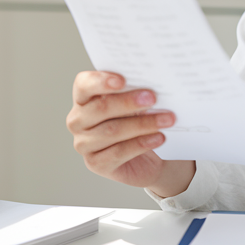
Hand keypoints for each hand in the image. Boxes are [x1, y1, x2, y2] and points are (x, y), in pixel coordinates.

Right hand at [66, 71, 195, 197]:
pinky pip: (118, 152)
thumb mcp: (135, 103)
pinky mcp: (95, 163)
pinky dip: (141, 143)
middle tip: (153, 98)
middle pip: (101, 108)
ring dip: (143, 124)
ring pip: (112, 131)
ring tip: (166, 119)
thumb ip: (136, 91)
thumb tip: (150, 88)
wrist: (145, 157)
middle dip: (128, 102)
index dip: (101, 81)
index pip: (84, 84)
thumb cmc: (136, 120)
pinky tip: (159, 137)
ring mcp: (83, 144)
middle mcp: (78, 120)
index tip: (122, 80)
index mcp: (83, 98)